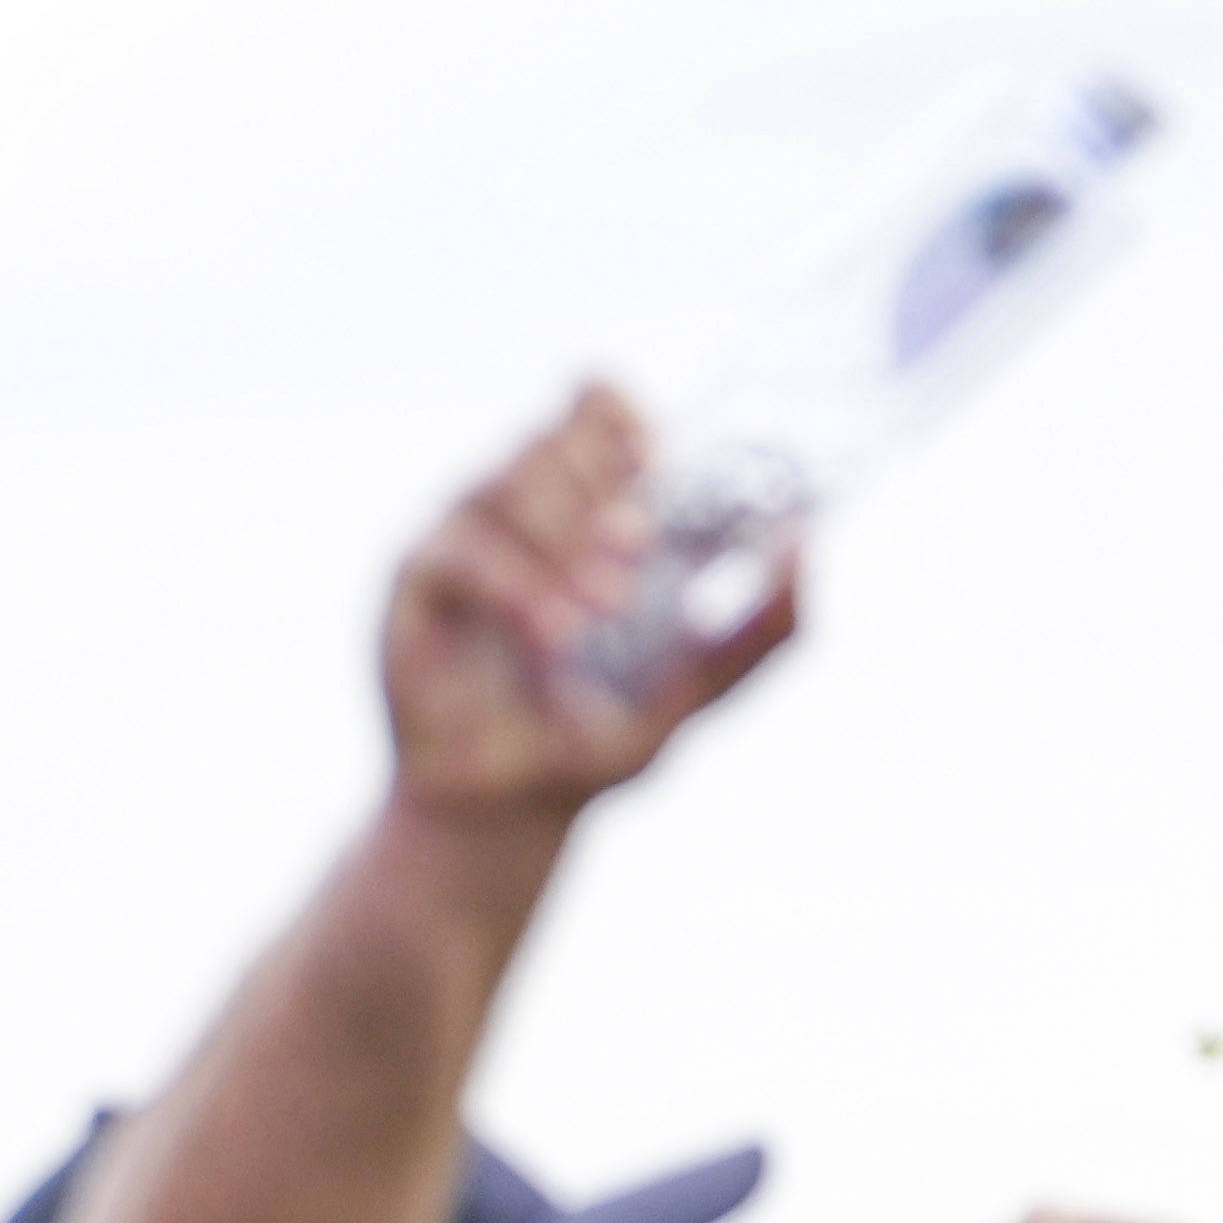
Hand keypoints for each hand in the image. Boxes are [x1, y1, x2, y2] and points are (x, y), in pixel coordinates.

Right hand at [382, 385, 784, 830]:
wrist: (507, 816)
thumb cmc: (591, 747)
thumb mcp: (701, 689)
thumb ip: (767, 630)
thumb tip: (807, 543)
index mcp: (586, 511)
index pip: (597, 406)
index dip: (625, 422)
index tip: (654, 473)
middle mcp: (520, 512)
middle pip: (556, 431)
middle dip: (605, 490)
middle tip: (636, 558)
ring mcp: (464, 538)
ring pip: (509, 476)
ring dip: (565, 541)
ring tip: (593, 619)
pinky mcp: (415, 581)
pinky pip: (464, 546)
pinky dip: (516, 586)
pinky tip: (550, 639)